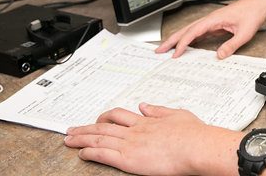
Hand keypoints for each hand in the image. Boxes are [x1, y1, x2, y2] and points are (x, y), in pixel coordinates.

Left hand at [65, 103, 240, 175]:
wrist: (196, 146)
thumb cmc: (194, 134)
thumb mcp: (178, 116)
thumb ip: (159, 111)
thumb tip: (145, 106)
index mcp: (147, 122)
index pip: (119, 116)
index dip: (104, 118)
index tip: (96, 120)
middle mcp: (135, 131)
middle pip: (104, 126)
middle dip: (85, 128)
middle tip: (72, 129)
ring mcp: (130, 144)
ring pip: (99, 138)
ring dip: (81, 138)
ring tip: (68, 139)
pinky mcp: (128, 159)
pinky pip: (103, 154)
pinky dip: (89, 152)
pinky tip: (80, 153)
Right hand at [156, 0, 265, 58]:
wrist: (260, 4)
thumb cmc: (252, 13)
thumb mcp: (244, 33)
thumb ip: (232, 45)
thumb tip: (220, 56)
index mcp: (214, 19)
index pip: (193, 32)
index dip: (182, 43)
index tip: (175, 53)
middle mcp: (210, 19)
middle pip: (186, 30)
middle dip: (171, 40)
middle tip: (159, 50)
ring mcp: (212, 22)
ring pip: (190, 31)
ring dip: (178, 40)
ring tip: (167, 49)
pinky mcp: (216, 25)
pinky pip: (199, 33)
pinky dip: (189, 40)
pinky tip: (185, 47)